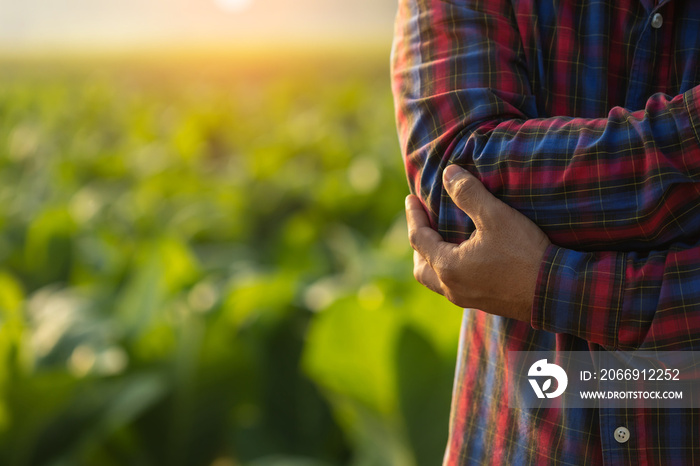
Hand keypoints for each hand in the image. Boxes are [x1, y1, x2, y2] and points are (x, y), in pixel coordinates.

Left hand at [405, 165, 550, 321]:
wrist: (555, 292)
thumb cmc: (524, 253)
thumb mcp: (495, 216)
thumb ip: (468, 193)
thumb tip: (448, 173)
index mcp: (448, 266)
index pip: (418, 238)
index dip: (413, 215)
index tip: (410, 198)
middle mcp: (451, 288)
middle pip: (421, 267)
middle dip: (417, 243)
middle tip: (422, 223)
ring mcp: (466, 300)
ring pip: (436, 281)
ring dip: (432, 260)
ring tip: (440, 241)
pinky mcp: (483, 304)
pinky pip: (454, 287)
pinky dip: (449, 270)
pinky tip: (464, 259)